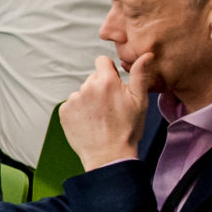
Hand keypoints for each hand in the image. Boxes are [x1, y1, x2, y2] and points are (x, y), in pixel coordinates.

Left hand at [60, 52, 153, 170]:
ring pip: (83, 92)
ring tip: (100, 118)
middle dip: (100, 88)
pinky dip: (79, 112)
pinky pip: (72, 105)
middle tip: (110, 107)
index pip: (102, 61)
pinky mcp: (64, 111)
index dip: (109, 71)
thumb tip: (146, 55)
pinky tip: (89, 123)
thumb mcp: (140, 101)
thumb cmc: (127, 130)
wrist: (109, 156)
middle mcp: (87, 87)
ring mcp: (74, 99)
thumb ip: (140, 75)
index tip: (114, 84)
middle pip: (93, 78)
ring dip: (89, 100)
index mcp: (106, 81)